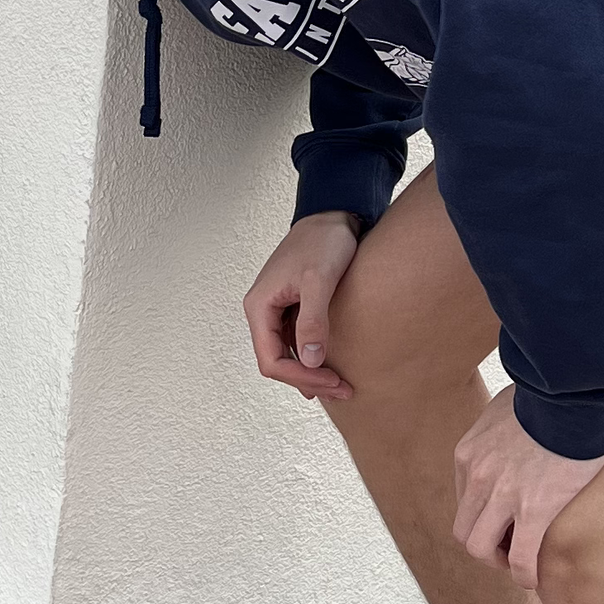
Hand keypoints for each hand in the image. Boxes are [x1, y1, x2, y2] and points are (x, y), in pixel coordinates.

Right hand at [243, 211, 362, 396]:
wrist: (333, 214)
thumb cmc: (324, 241)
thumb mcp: (319, 280)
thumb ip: (313, 319)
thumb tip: (309, 360)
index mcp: (259, 306)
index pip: (271, 361)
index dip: (300, 377)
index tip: (332, 380)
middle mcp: (262, 311)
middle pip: (278, 362)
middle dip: (308, 380)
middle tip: (343, 389)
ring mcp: (276, 310)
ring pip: (287, 355)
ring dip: (311, 372)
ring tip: (340, 383)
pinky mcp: (292, 307)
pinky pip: (296, 341)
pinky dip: (312, 357)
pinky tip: (330, 365)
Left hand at [452, 388, 603, 588]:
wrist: (574, 392)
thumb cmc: (549, 395)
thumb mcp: (505, 407)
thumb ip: (500, 428)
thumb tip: (509, 434)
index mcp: (469, 454)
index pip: (463, 502)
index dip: (483, 518)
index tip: (503, 524)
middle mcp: (477, 477)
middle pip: (465, 530)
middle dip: (485, 545)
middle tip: (510, 548)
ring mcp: (503, 495)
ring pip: (481, 549)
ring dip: (499, 562)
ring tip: (520, 564)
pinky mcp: (535, 509)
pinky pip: (521, 558)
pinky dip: (525, 575)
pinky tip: (535, 578)